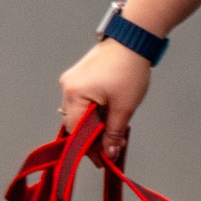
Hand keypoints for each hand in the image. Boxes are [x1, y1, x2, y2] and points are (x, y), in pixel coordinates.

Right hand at [59, 38, 153, 156]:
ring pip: (81, 114)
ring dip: (96, 125)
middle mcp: (68, 87)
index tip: (103, 159)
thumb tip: (109, 153)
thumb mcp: (123, 107)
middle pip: (76, 124)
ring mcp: (73, 81)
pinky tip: (110, 115)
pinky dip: (95, 112)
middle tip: (112, 148)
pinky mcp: (81, 77)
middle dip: (94, 138)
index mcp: (74, 94)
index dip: (89, 148)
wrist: (133, 40)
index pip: (75, 132)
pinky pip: (84, 102)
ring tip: (115, 130)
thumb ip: (113, 133)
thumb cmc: (128, 68)